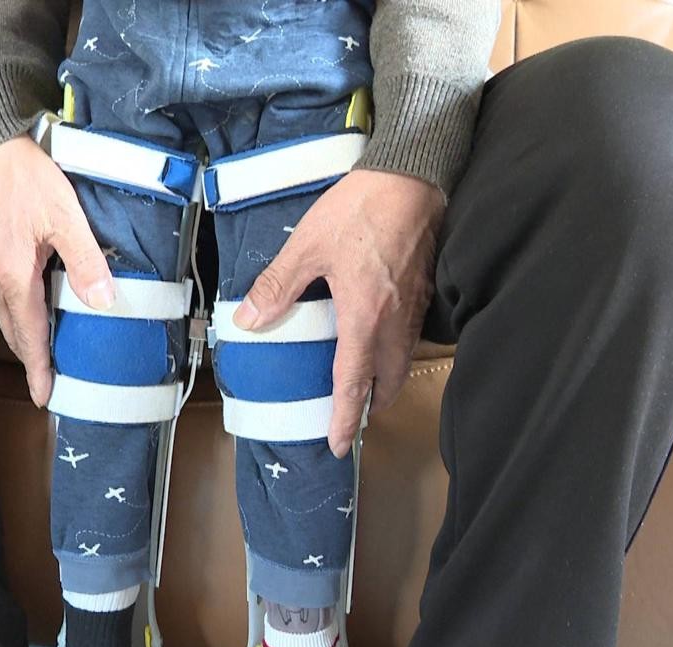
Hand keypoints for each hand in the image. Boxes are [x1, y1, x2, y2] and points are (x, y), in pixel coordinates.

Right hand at [0, 135, 114, 406]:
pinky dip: (20, 320)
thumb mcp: (67, 218)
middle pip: (16, 333)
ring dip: (26, 341)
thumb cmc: (30, 181)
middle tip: (49, 386)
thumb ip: (85, 261)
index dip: (39, 367)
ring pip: (8, 318)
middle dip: (32, 361)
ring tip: (46, 361)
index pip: (30, 335)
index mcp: (14, 277)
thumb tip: (102, 302)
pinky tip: (36, 320)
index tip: (44, 396)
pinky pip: (4, 301)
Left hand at [232, 169, 442, 456]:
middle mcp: (395, 322)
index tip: (340, 445)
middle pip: (386, 381)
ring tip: (365, 387)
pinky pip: (410, 336)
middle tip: (352, 418)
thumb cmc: (361, 209)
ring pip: (401, 360)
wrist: (414, 174)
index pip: (354, 384)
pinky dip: (394, 352)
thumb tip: (248, 319)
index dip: (346, 419)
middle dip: (370, 405)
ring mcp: (414, 306)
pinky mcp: (424, 289)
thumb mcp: (309, 245)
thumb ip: (279, 286)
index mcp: (365, 318)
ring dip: (385, 381)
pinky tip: (380, 340)